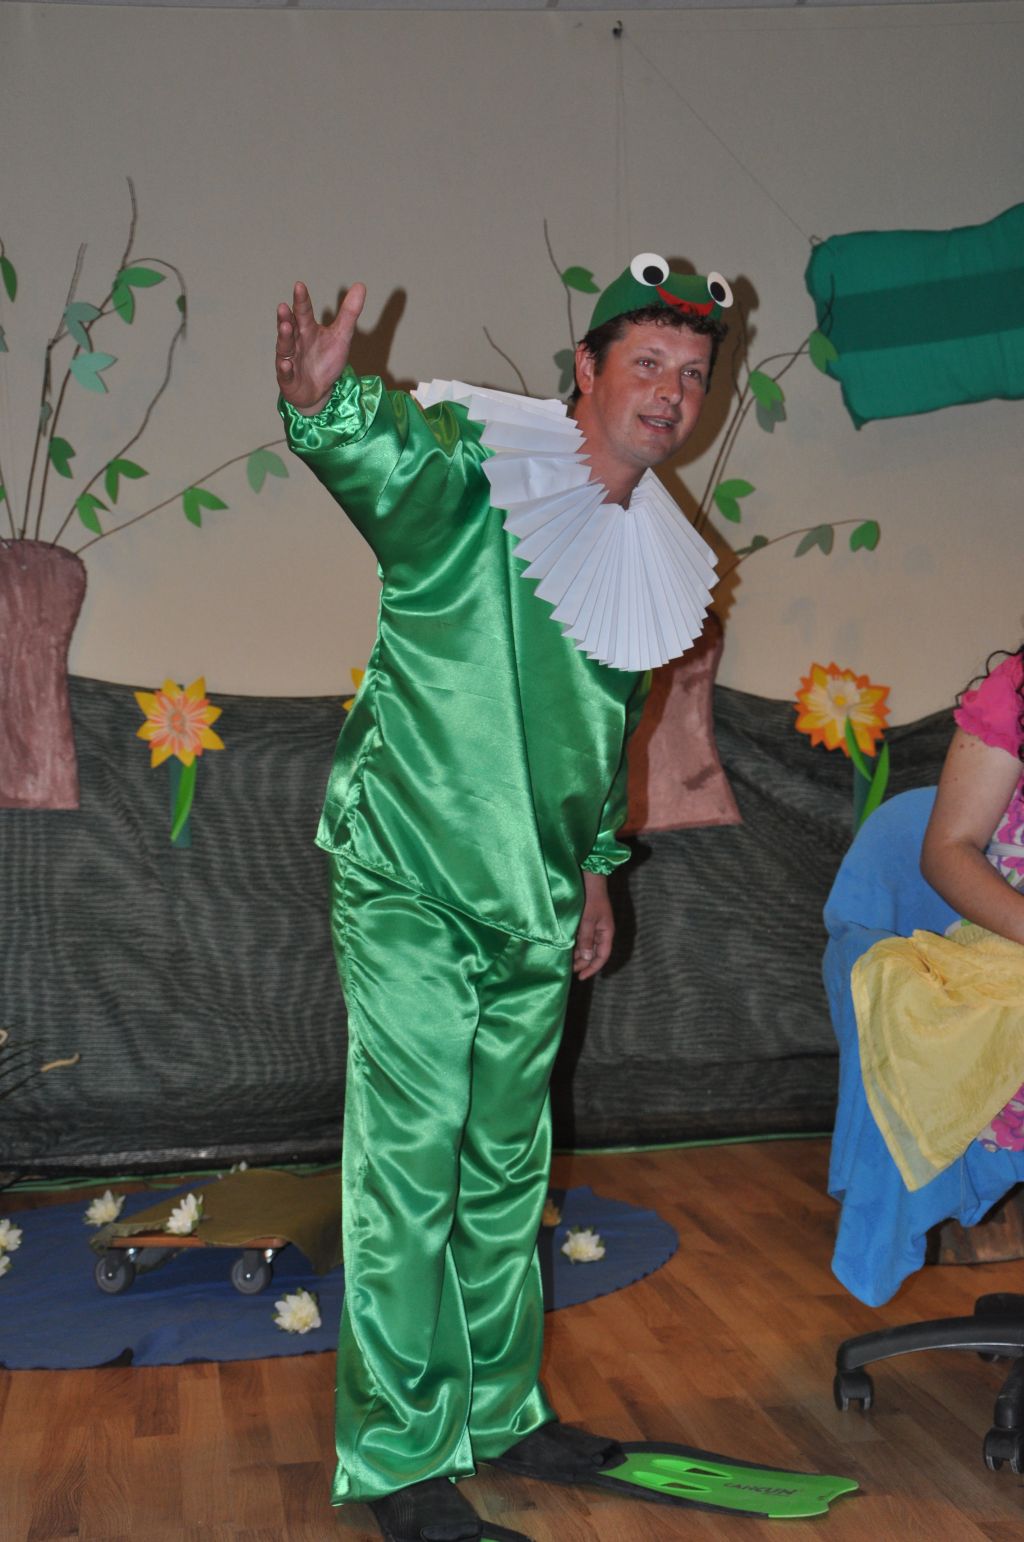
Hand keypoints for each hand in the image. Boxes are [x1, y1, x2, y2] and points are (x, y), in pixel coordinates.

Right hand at [275, 280, 365, 414]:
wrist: (318, 390)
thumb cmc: (325, 360)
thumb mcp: (341, 336)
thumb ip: (349, 313)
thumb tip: (360, 285)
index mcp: (307, 328)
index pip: (303, 311)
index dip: (301, 300)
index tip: (299, 285)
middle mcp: (295, 341)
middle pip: (289, 326)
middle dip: (286, 317)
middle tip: (283, 306)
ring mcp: (289, 359)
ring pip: (284, 347)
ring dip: (284, 337)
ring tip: (284, 326)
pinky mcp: (288, 379)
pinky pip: (285, 373)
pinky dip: (285, 369)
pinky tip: (286, 365)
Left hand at [574, 871, 614, 979]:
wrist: (590, 878)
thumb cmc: (591, 898)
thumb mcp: (588, 920)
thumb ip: (586, 939)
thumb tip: (586, 957)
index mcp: (606, 933)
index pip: (602, 956)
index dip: (592, 969)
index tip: (580, 977)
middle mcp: (601, 932)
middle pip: (593, 953)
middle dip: (582, 963)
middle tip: (568, 970)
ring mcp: (594, 927)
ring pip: (586, 946)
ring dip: (577, 954)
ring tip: (564, 961)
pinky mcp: (586, 922)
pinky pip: (581, 938)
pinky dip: (574, 945)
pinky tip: (565, 949)